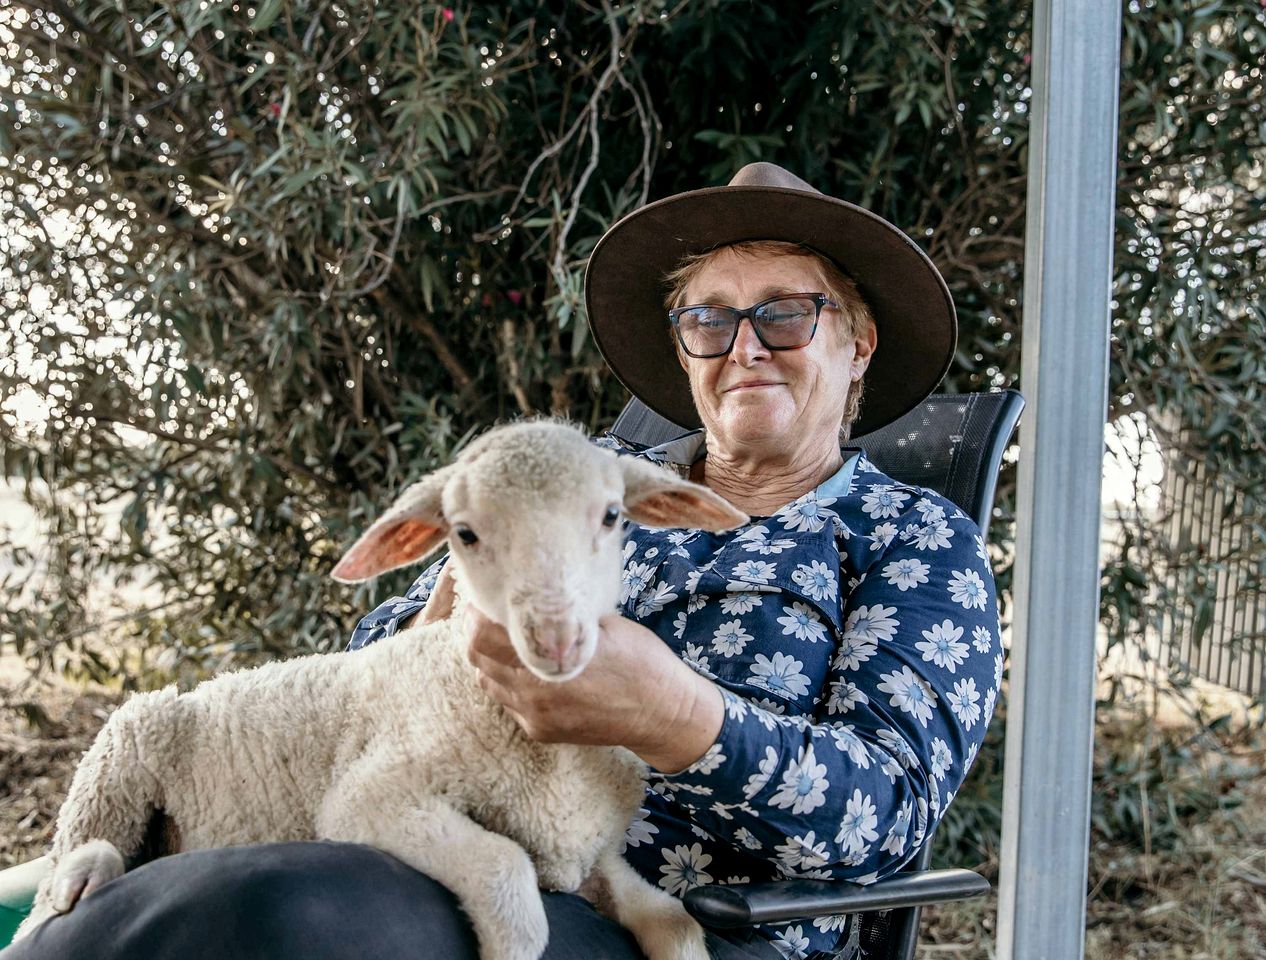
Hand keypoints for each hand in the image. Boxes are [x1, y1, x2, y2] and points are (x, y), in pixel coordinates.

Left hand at [465, 606, 723, 773]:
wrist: (663, 714)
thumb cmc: (640, 660)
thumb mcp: (603, 625)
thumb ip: (560, 616)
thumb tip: (531, 593)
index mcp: (548, 659)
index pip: (483, 634)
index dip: (476, 612)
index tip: (483, 596)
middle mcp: (533, 692)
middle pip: (477, 657)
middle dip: (478, 632)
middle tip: (488, 613)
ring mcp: (534, 715)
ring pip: (488, 680)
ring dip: (491, 658)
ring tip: (507, 639)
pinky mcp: (539, 730)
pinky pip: (508, 700)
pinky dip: (509, 681)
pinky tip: (529, 668)